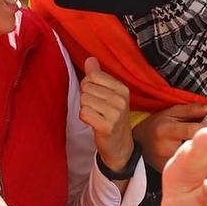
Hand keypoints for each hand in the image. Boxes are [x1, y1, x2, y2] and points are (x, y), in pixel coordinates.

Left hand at [78, 59, 135, 173]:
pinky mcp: (106, 126)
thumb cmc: (112, 118)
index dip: (89, 85)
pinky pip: (84, 113)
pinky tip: (94, 123)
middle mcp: (120, 100)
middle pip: (87, 87)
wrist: (120, 146)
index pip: (94, 75)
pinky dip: (85, 118)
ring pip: (84, 100)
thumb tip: (90, 59)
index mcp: (122, 89)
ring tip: (96, 116)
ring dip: (86, 109)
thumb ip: (98, 76)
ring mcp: (115, 113)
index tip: (97, 96)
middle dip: (86, 98)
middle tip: (97, 108)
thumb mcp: (109, 95)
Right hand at [132, 102, 206, 169]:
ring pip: (191, 160)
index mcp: (166, 129)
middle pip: (193, 146)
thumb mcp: (172, 112)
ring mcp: (164, 162)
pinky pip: (186, 170)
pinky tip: (202, 161)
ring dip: (205, 156)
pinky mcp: (166, 173)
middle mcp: (164, 147)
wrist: (140, 143)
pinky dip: (197, 166)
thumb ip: (193, 110)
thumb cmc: (158, 125)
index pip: (190, 129)